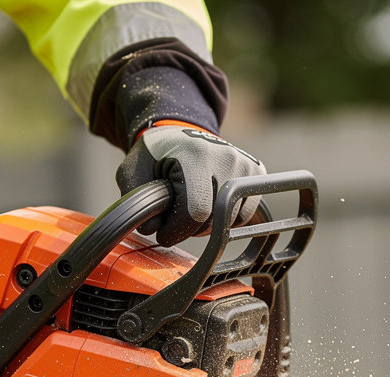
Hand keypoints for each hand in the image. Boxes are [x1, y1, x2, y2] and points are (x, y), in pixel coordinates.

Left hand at [116, 123, 265, 246]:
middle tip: (174, 220)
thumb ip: (137, 201)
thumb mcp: (133, 172)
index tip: (163, 232)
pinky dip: (226, 220)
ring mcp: (244, 165)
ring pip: (230, 221)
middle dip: (189, 229)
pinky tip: (209, 208)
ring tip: (191, 211)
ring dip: (207, 226)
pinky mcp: (256, 172)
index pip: (195, 211)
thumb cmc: (155, 155)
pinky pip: (244, 215)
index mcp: (195, 155)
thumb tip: (152, 228)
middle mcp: (226, 158)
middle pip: (212, 220)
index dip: (176, 230)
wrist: (179, 131)